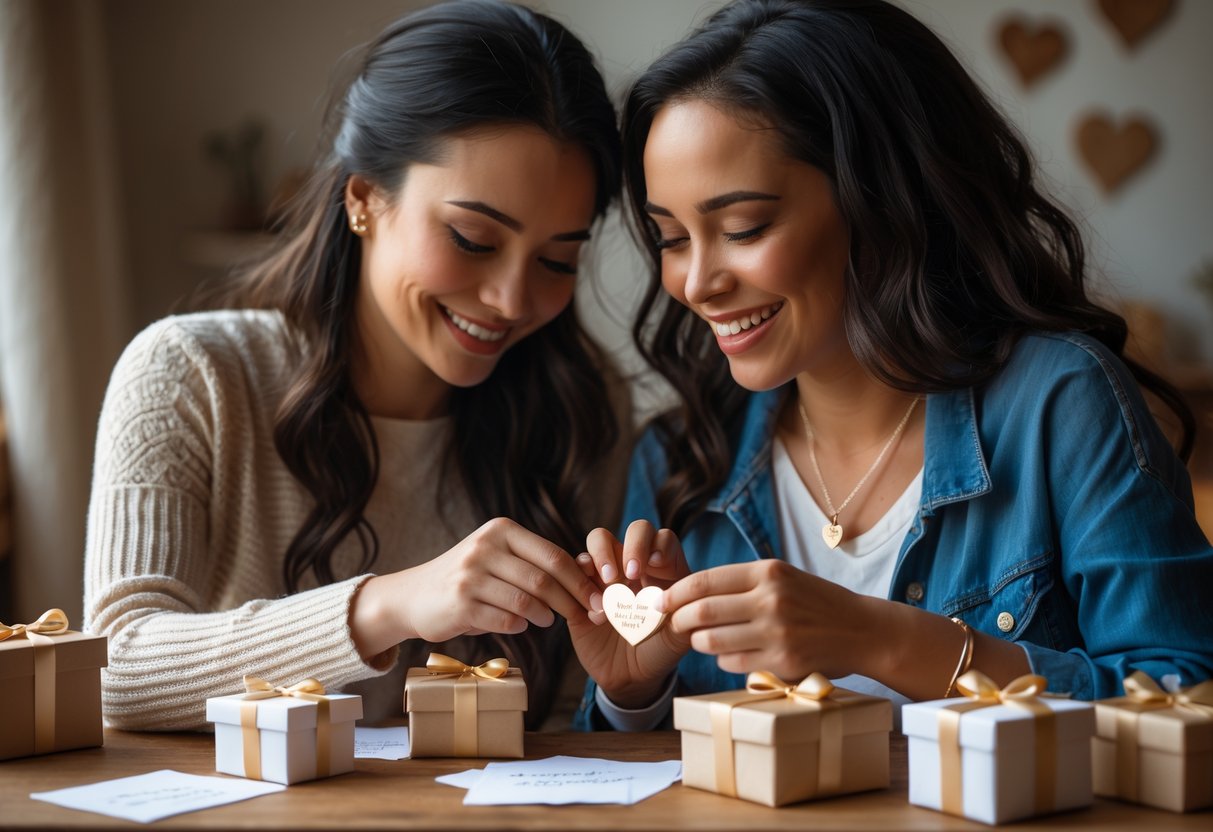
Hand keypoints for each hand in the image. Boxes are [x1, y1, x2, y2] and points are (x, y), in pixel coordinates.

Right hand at [350, 517, 601, 656]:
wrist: (413, 595)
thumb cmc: (468, 578)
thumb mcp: (496, 556)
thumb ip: (532, 561)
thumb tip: (587, 572)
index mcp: (501, 530)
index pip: (553, 555)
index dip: (580, 579)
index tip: (598, 598)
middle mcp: (485, 547)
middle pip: (544, 579)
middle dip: (572, 601)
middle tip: (588, 616)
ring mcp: (470, 575)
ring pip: (526, 601)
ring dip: (546, 615)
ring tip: (549, 620)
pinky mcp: (460, 603)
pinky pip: (504, 620)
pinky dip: (519, 626)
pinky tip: (520, 626)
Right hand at [566, 519, 691, 708]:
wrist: (629, 678)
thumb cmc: (658, 653)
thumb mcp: (677, 638)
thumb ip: (684, 615)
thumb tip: (683, 595)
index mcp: (665, 571)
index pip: (663, 539)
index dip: (658, 545)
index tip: (655, 564)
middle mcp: (636, 565)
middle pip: (635, 530)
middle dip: (632, 545)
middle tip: (628, 574)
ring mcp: (607, 574)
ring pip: (599, 539)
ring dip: (602, 555)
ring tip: (608, 583)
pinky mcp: (581, 588)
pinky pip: (573, 568)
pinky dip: (579, 579)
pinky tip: (592, 611)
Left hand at [661, 559, 880, 681]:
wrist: (861, 630)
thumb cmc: (814, 603)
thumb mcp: (782, 578)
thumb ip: (742, 583)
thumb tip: (689, 592)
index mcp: (768, 571)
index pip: (705, 581)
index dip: (675, 592)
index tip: (659, 600)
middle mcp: (771, 599)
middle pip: (702, 611)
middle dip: (678, 619)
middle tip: (671, 623)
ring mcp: (776, 631)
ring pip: (711, 640)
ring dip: (697, 641)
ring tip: (698, 639)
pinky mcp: (782, 660)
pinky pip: (732, 663)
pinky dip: (722, 659)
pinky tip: (729, 654)